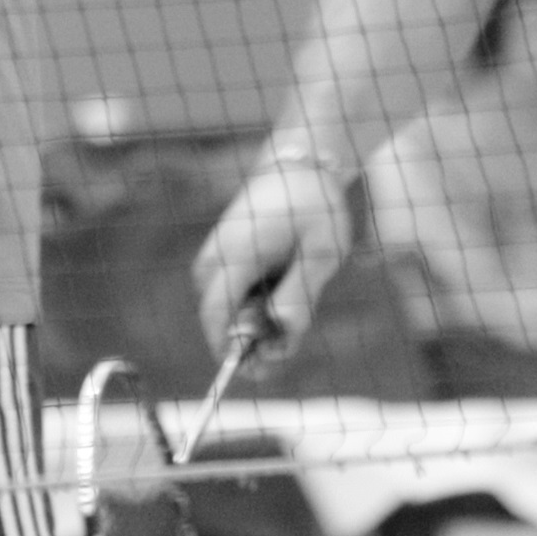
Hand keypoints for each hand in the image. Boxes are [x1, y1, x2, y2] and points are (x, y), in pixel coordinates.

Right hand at [194, 158, 353, 352]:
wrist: (299, 165)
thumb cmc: (316, 207)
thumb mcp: (322, 253)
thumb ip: (301, 295)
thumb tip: (282, 334)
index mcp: (238, 255)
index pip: (217, 314)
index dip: (229, 348)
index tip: (254, 371)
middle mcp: (216, 255)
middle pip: (215, 315)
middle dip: (244, 339)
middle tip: (285, 347)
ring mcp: (214, 251)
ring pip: (219, 304)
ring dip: (248, 319)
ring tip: (290, 310)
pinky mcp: (220, 251)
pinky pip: (225, 289)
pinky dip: (247, 302)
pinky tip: (279, 289)